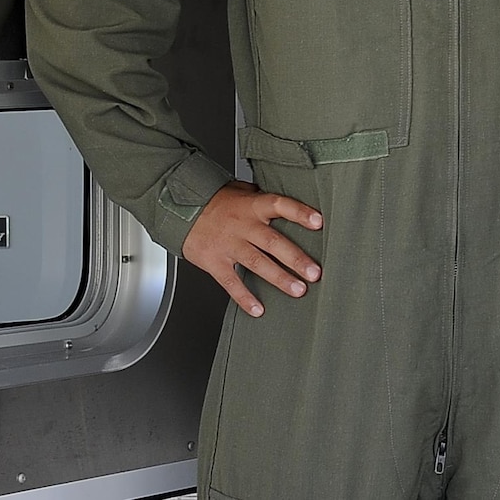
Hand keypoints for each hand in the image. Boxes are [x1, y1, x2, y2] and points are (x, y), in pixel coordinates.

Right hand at [182, 179, 323, 317]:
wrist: (180, 211)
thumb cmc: (216, 201)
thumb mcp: (242, 191)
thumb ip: (264, 198)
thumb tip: (290, 200)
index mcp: (254, 206)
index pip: (281, 205)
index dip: (300, 213)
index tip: (319, 222)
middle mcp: (244, 226)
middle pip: (274, 242)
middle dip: (296, 259)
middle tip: (315, 273)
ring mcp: (229, 245)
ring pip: (258, 264)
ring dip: (279, 279)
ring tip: (298, 290)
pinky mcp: (214, 262)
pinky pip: (231, 282)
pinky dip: (244, 297)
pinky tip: (258, 309)